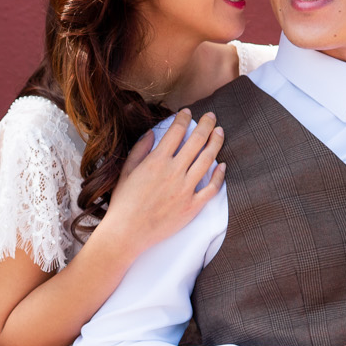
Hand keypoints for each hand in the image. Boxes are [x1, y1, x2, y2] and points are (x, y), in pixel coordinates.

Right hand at [96, 109, 225, 258]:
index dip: (184, 118)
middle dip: (206, 124)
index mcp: (156, 161)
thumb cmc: (123, 202)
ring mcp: (185, 189)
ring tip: (220, 133)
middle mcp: (174, 172)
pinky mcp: (193, 206)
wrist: (127, 233)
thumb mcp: (126, 171)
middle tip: (212, 117)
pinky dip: (219, 175)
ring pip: (208, 160)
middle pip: (197, 141)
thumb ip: (140, 150)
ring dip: (216, 143)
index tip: (188, 112)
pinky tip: (222, 165)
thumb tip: (152, 134)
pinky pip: (212, 188)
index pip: (176, 131)